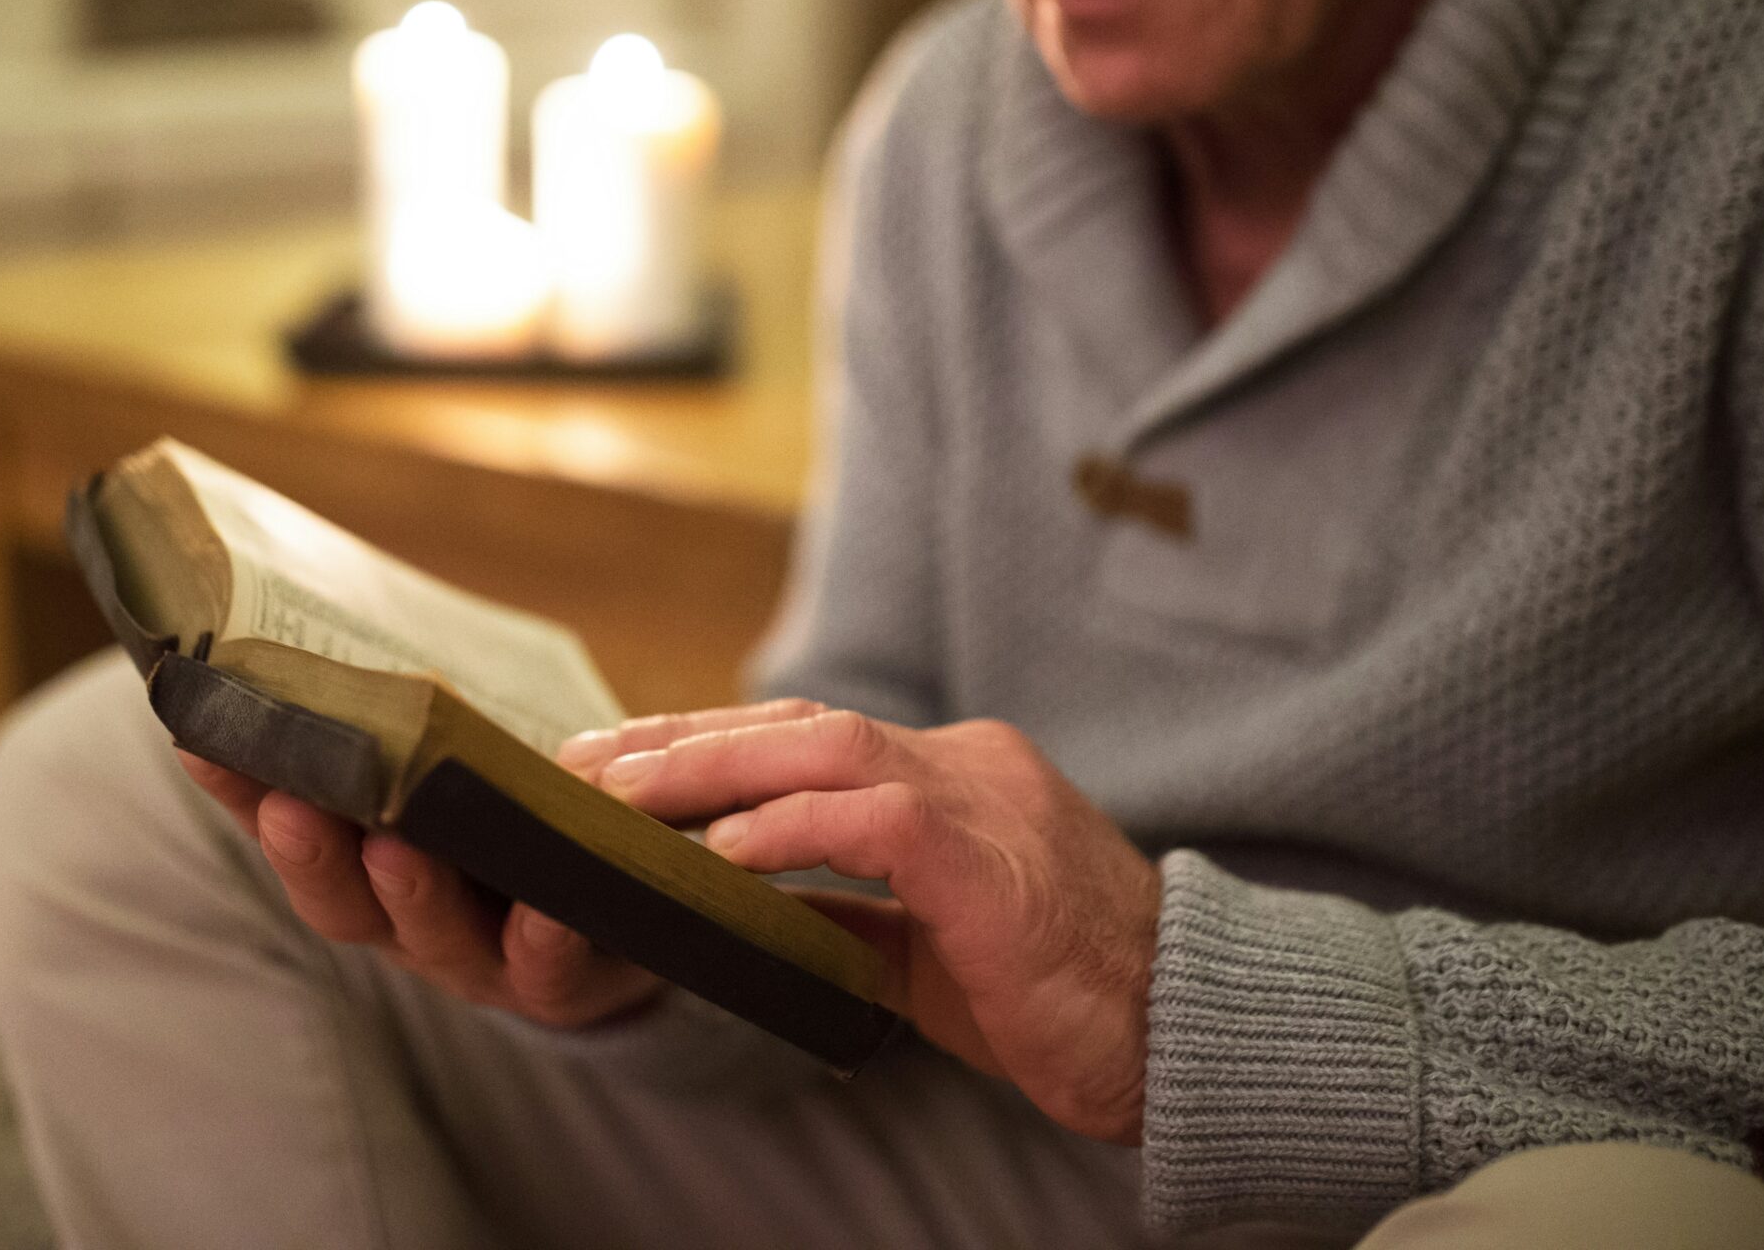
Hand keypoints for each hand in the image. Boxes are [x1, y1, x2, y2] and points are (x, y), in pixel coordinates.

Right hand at [174, 752, 665, 1029]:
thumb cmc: (525, 813)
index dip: (236, 788)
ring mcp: (486, 961)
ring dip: (413, 893)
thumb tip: (333, 653)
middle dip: (314, 855)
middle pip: (343, 903)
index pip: (285, 823)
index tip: (196, 740)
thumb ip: (405, 717)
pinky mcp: (571, 979)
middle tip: (290, 805)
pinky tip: (546, 910)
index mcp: (363, 869)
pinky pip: (551, 970)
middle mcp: (408, 925)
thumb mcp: (464, 755)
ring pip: (437, 938)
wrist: (636, 904)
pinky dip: (546, 939)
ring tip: (398, 846)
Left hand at [560, 699, 1160, 1143]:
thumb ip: (852, 911)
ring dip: (710, 767)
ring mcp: (984, 799)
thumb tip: (750, 901)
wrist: (1182, 1039)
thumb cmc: (1065, 1000)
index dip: (705, 742)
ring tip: (619, 796)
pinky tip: (717, 851)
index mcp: (954, 777)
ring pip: (824, 748)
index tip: (615, 763)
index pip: (807, 737)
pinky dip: (787, 828)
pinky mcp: (992, 856)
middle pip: (799, 724)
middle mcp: (966, 763)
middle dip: (681, 740)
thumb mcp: (933, 949)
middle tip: (581, 764)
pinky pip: (871, 818)